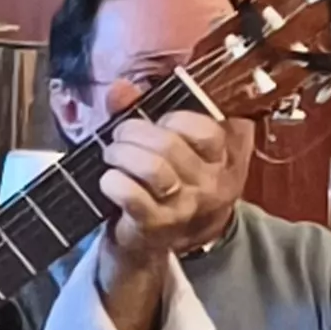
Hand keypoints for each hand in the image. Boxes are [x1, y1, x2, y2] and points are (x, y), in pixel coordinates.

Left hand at [96, 105, 242, 266]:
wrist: (153, 240)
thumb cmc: (161, 183)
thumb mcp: (164, 146)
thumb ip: (144, 111)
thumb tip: (120, 88)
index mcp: (221, 160)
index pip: (207, 130)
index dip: (174, 119)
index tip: (158, 123)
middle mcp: (210, 184)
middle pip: (170, 144)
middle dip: (134, 132)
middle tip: (121, 137)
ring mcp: (185, 207)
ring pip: (152, 168)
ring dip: (121, 154)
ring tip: (112, 155)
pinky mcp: (156, 225)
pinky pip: (131, 195)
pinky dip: (112, 181)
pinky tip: (109, 180)